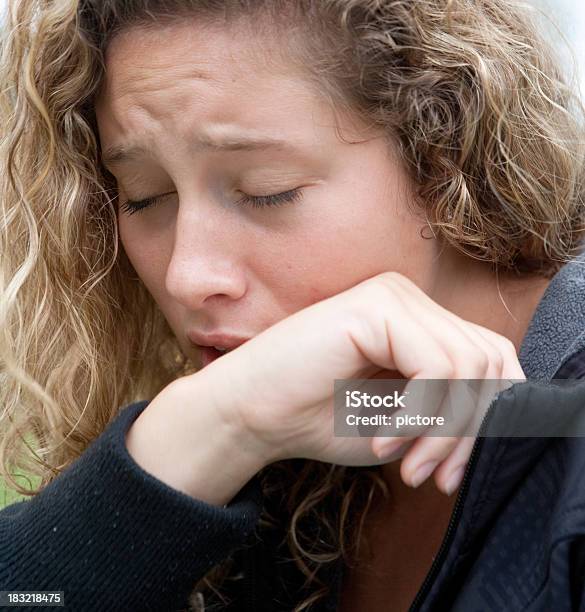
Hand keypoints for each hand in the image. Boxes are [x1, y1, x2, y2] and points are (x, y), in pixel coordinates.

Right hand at [192, 271, 524, 494]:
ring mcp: (394, 296)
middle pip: (489, 362)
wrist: (251, 412)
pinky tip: (385, 440)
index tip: (448, 472)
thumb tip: (510, 421)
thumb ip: (453, 413)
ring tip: (407, 465)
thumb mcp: (405, 424)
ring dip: (444, 432)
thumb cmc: (318, 418)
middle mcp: (411, 299)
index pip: (492, 360)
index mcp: (419, 321)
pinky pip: (436, 366)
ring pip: (469, 367)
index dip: (486, 420)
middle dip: (468, 432)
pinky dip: (422, 417)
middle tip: (430, 475)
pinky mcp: (376, 306)